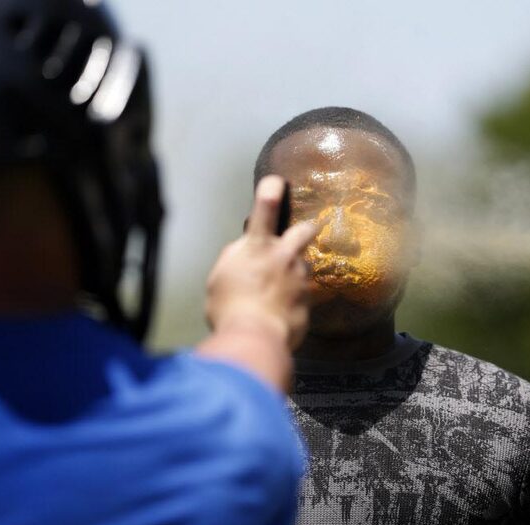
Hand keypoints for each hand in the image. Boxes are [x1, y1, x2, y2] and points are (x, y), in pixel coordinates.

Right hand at [205, 176, 315, 349]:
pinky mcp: (310, 301)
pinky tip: (282, 315)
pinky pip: (303, 297)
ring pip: (303, 267)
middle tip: (307, 229)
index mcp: (257, 247)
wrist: (256, 337)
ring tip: (280, 294)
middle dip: (306, 228)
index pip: (265, 209)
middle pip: (304, 231)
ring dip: (295, 275)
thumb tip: (245, 253)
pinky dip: (294, 302)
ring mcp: (301, 278)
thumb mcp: (219, 278)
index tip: (277, 182)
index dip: (271, 191)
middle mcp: (285, 256)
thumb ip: (235, 259)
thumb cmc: (229, 307)